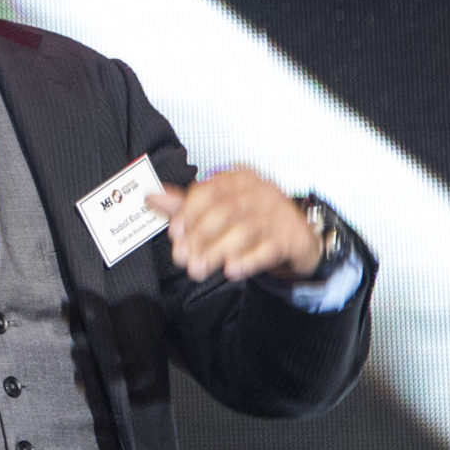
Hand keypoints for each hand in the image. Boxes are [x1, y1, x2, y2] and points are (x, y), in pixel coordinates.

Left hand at [146, 164, 323, 282]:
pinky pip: (269, 248)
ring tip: (201, 268)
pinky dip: (249, 260)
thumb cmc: (255, 219)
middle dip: (200, 237)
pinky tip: (233, 270)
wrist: (297, 238)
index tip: (174, 233)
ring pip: (245, 230)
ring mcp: (278, 214)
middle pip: (225, 212)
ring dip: (219, 251)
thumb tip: (153, 197)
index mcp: (239, 179)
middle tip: (184, 259)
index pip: (210, 191)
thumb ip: (187, 205)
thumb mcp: (221, 208)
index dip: (189, 212)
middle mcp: (260, 192)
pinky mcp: (291, 237)